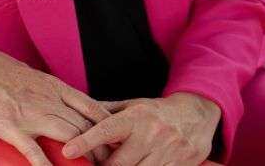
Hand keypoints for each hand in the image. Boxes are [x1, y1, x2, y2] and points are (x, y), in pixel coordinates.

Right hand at [0, 45, 115, 164]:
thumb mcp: (29, 73)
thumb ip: (47, 87)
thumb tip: (59, 96)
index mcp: (53, 86)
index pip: (90, 106)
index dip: (106, 124)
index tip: (116, 137)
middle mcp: (47, 100)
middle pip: (84, 126)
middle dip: (101, 146)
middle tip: (110, 161)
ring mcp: (31, 116)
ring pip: (70, 138)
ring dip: (85, 156)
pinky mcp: (12, 129)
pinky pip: (35, 152)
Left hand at [61, 92, 220, 165]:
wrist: (197, 115)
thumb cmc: (156, 111)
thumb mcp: (132, 105)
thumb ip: (105, 112)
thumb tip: (76, 114)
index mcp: (136, 117)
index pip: (106, 131)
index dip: (85, 142)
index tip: (68, 151)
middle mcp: (151, 134)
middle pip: (118, 163)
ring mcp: (168, 152)